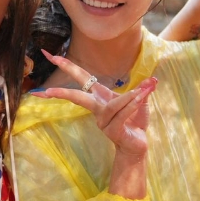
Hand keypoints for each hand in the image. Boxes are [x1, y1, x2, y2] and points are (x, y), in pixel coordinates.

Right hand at [40, 51, 156, 158]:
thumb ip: (143, 89)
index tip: (50, 56)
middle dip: (62, 92)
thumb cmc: (134, 121)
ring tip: (142, 92)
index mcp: (99, 97)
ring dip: (128, 98)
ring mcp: (102, 121)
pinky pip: (120, 114)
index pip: (81, 78)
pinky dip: (131, 105)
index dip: (67, 66)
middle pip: (77, 96)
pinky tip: (139, 99)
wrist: (138, 144)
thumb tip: (154, 79)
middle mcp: (97, 109)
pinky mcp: (112, 131)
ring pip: (111, 105)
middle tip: (46, 90)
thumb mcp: (140, 101)